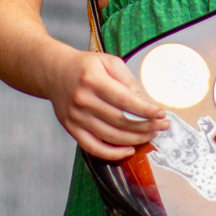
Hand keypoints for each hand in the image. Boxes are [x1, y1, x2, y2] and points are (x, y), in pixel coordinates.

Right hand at [45, 48, 168, 160]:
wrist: (54, 72)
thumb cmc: (84, 67)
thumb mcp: (108, 62)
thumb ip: (127, 81)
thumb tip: (143, 102)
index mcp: (93, 80)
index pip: (125, 100)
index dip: (145, 110)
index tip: (161, 114)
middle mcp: (82, 100)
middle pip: (120, 121)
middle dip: (145, 126)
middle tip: (161, 126)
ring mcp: (76, 117)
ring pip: (110, 136)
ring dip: (134, 139)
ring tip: (150, 136)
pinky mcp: (71, 128)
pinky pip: (93, 147)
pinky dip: (112, 153)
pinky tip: (128, 150)